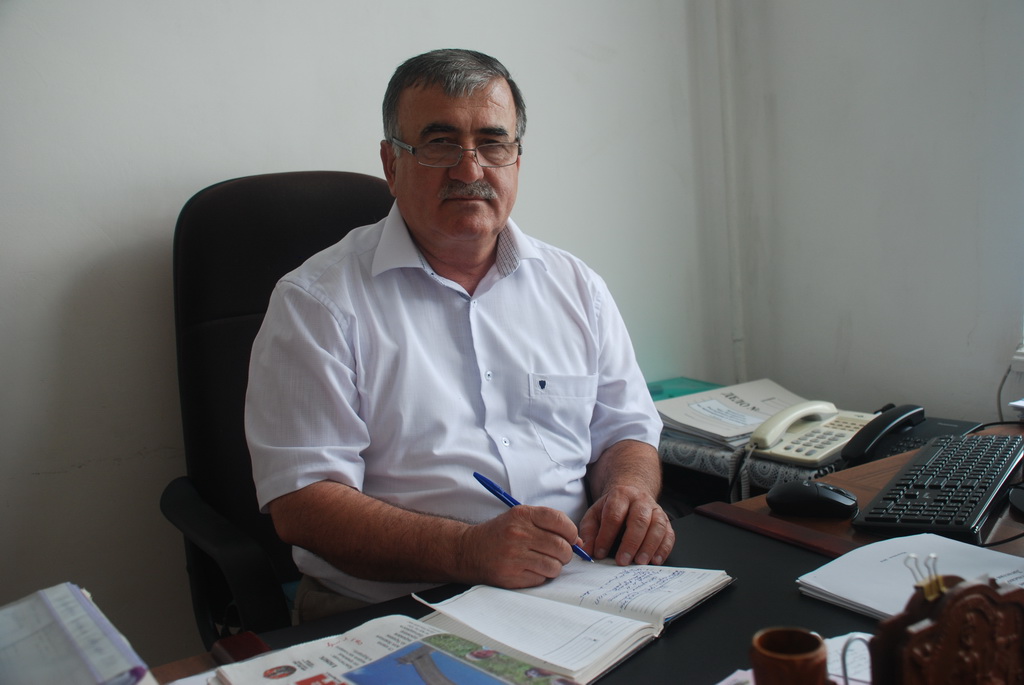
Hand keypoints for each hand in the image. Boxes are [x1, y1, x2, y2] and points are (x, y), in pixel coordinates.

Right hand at [458, 506, 579, 588]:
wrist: (470, 550)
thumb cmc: (501, 534)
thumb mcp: (521, 519)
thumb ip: (549, 525)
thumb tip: (579, 542)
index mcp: (522, 515)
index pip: (560, 521)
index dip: (571, 533)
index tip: (569, 538)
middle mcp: (518, 534)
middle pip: (561, 547)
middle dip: (565, 553)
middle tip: (558, 554)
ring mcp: (514, 556)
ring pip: (554, 566)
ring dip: (554, 567)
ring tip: (543, 562)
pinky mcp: (511, 576)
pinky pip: (541, 579)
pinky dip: (540, 576)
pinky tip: (529, 569)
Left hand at [579, 484, 674, 565]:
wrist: (631, 496)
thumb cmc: (611, 509)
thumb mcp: (594, 515)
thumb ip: (589, 532)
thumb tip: (586, 551)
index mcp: (620, 495)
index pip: (614, 516)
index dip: (606, 536)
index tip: (600, 553)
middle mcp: (640, 500)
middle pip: (639, 520)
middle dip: (630, 543)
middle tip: (623, 561)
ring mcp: (656, 510)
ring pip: (657, 526)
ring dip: (649, 546)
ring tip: (640, 562)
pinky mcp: (666, 521)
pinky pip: (669, 534)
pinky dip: (664, 548)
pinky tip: (655, 560)